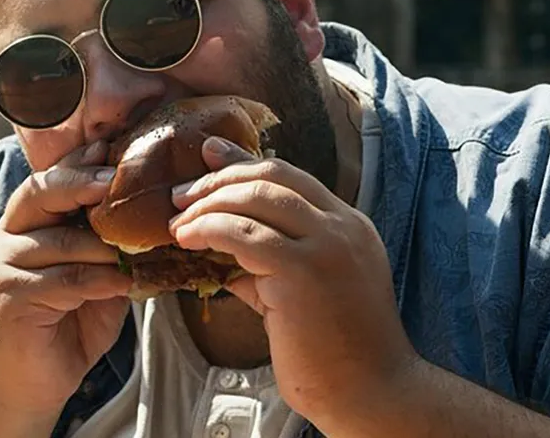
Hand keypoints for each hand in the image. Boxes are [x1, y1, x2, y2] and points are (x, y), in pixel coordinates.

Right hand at [0, 141, 131, 421]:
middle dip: (82, 182)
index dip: (79, 161)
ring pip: (62, 240)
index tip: (111, 146)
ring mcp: (3, 267)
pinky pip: (64, 280)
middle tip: (116, 179)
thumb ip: (110, 248)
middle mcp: (8, 238)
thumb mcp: (95, 279)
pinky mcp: (9, 298)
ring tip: (138, 251)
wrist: (26, 385)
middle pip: (41, 193)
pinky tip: (123, 286)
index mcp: (25, 224)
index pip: (48, 180)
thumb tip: (155, 218)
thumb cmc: (65, 326)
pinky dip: (99, 281)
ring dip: (105, 246)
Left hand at [169, 137, 419, 432]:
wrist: (370, 393)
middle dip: (219, 178)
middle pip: (272, 176)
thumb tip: (225, 253)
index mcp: (350, 225)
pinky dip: (209, 229)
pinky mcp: (302, 271)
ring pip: (255, 197)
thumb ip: (272, 266)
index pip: (291, 176)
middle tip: (182, 195)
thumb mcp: (309, 293)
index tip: (209, 156)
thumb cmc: (339, 353)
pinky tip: (187, 239)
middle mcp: (343, 226)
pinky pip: (243, 234)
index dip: (244, 163)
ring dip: (207, 204)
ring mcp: (326, 245)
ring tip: (178, 221)